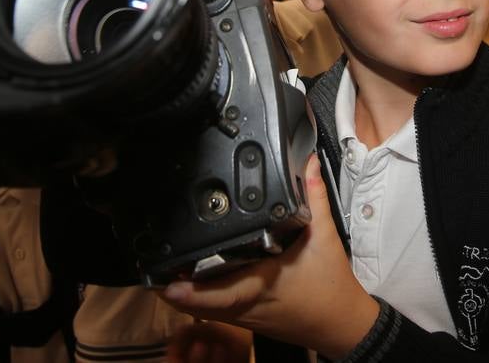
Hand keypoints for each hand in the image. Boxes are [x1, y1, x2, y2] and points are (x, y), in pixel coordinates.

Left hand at [159, 156, 379, 358]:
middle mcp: (246, 304)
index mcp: (262, 284)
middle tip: (148, 265)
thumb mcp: (323, 237)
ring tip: (161, 268)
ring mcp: (243, 316)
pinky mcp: (245, 319)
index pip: (219, 294)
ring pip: (200, 311)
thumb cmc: (331, 288)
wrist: (340, 324)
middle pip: (196, 305)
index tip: (168, 284)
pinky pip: (212, 311)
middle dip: (170, 287)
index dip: (190, 293)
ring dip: (180, 293)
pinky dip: (197, 297)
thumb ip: (313, 197)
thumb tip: (306, 164)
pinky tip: (189, 278)